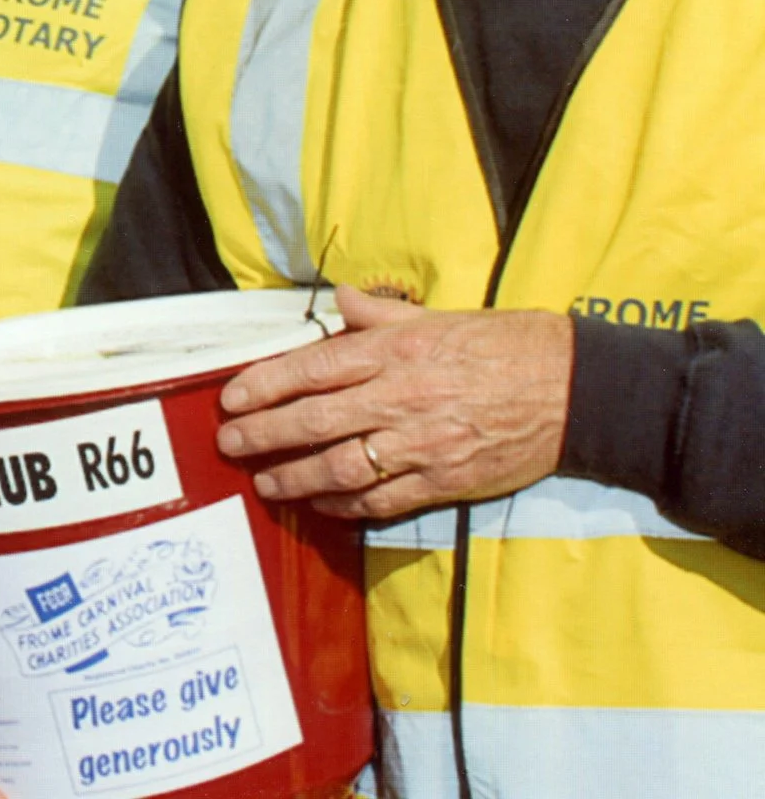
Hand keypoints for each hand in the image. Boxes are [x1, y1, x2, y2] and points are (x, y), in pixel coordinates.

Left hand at [217, 284, 573, 518]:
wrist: (576, 389)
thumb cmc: (505, 346)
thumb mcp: (440, 317)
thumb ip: (380, 315)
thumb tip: (340, 300)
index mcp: (396, 353)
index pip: (312, 368)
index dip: (264, 384)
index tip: (232, 398)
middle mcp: (402, 398)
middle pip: (315, 421)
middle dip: (263, 433)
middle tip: (229, 443)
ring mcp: (423, 444)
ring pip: (341, 467)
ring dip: (295, 477)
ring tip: (265, 481)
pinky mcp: (445, 480)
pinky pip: (383, 500)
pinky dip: (346, 505)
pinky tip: (320, 504)